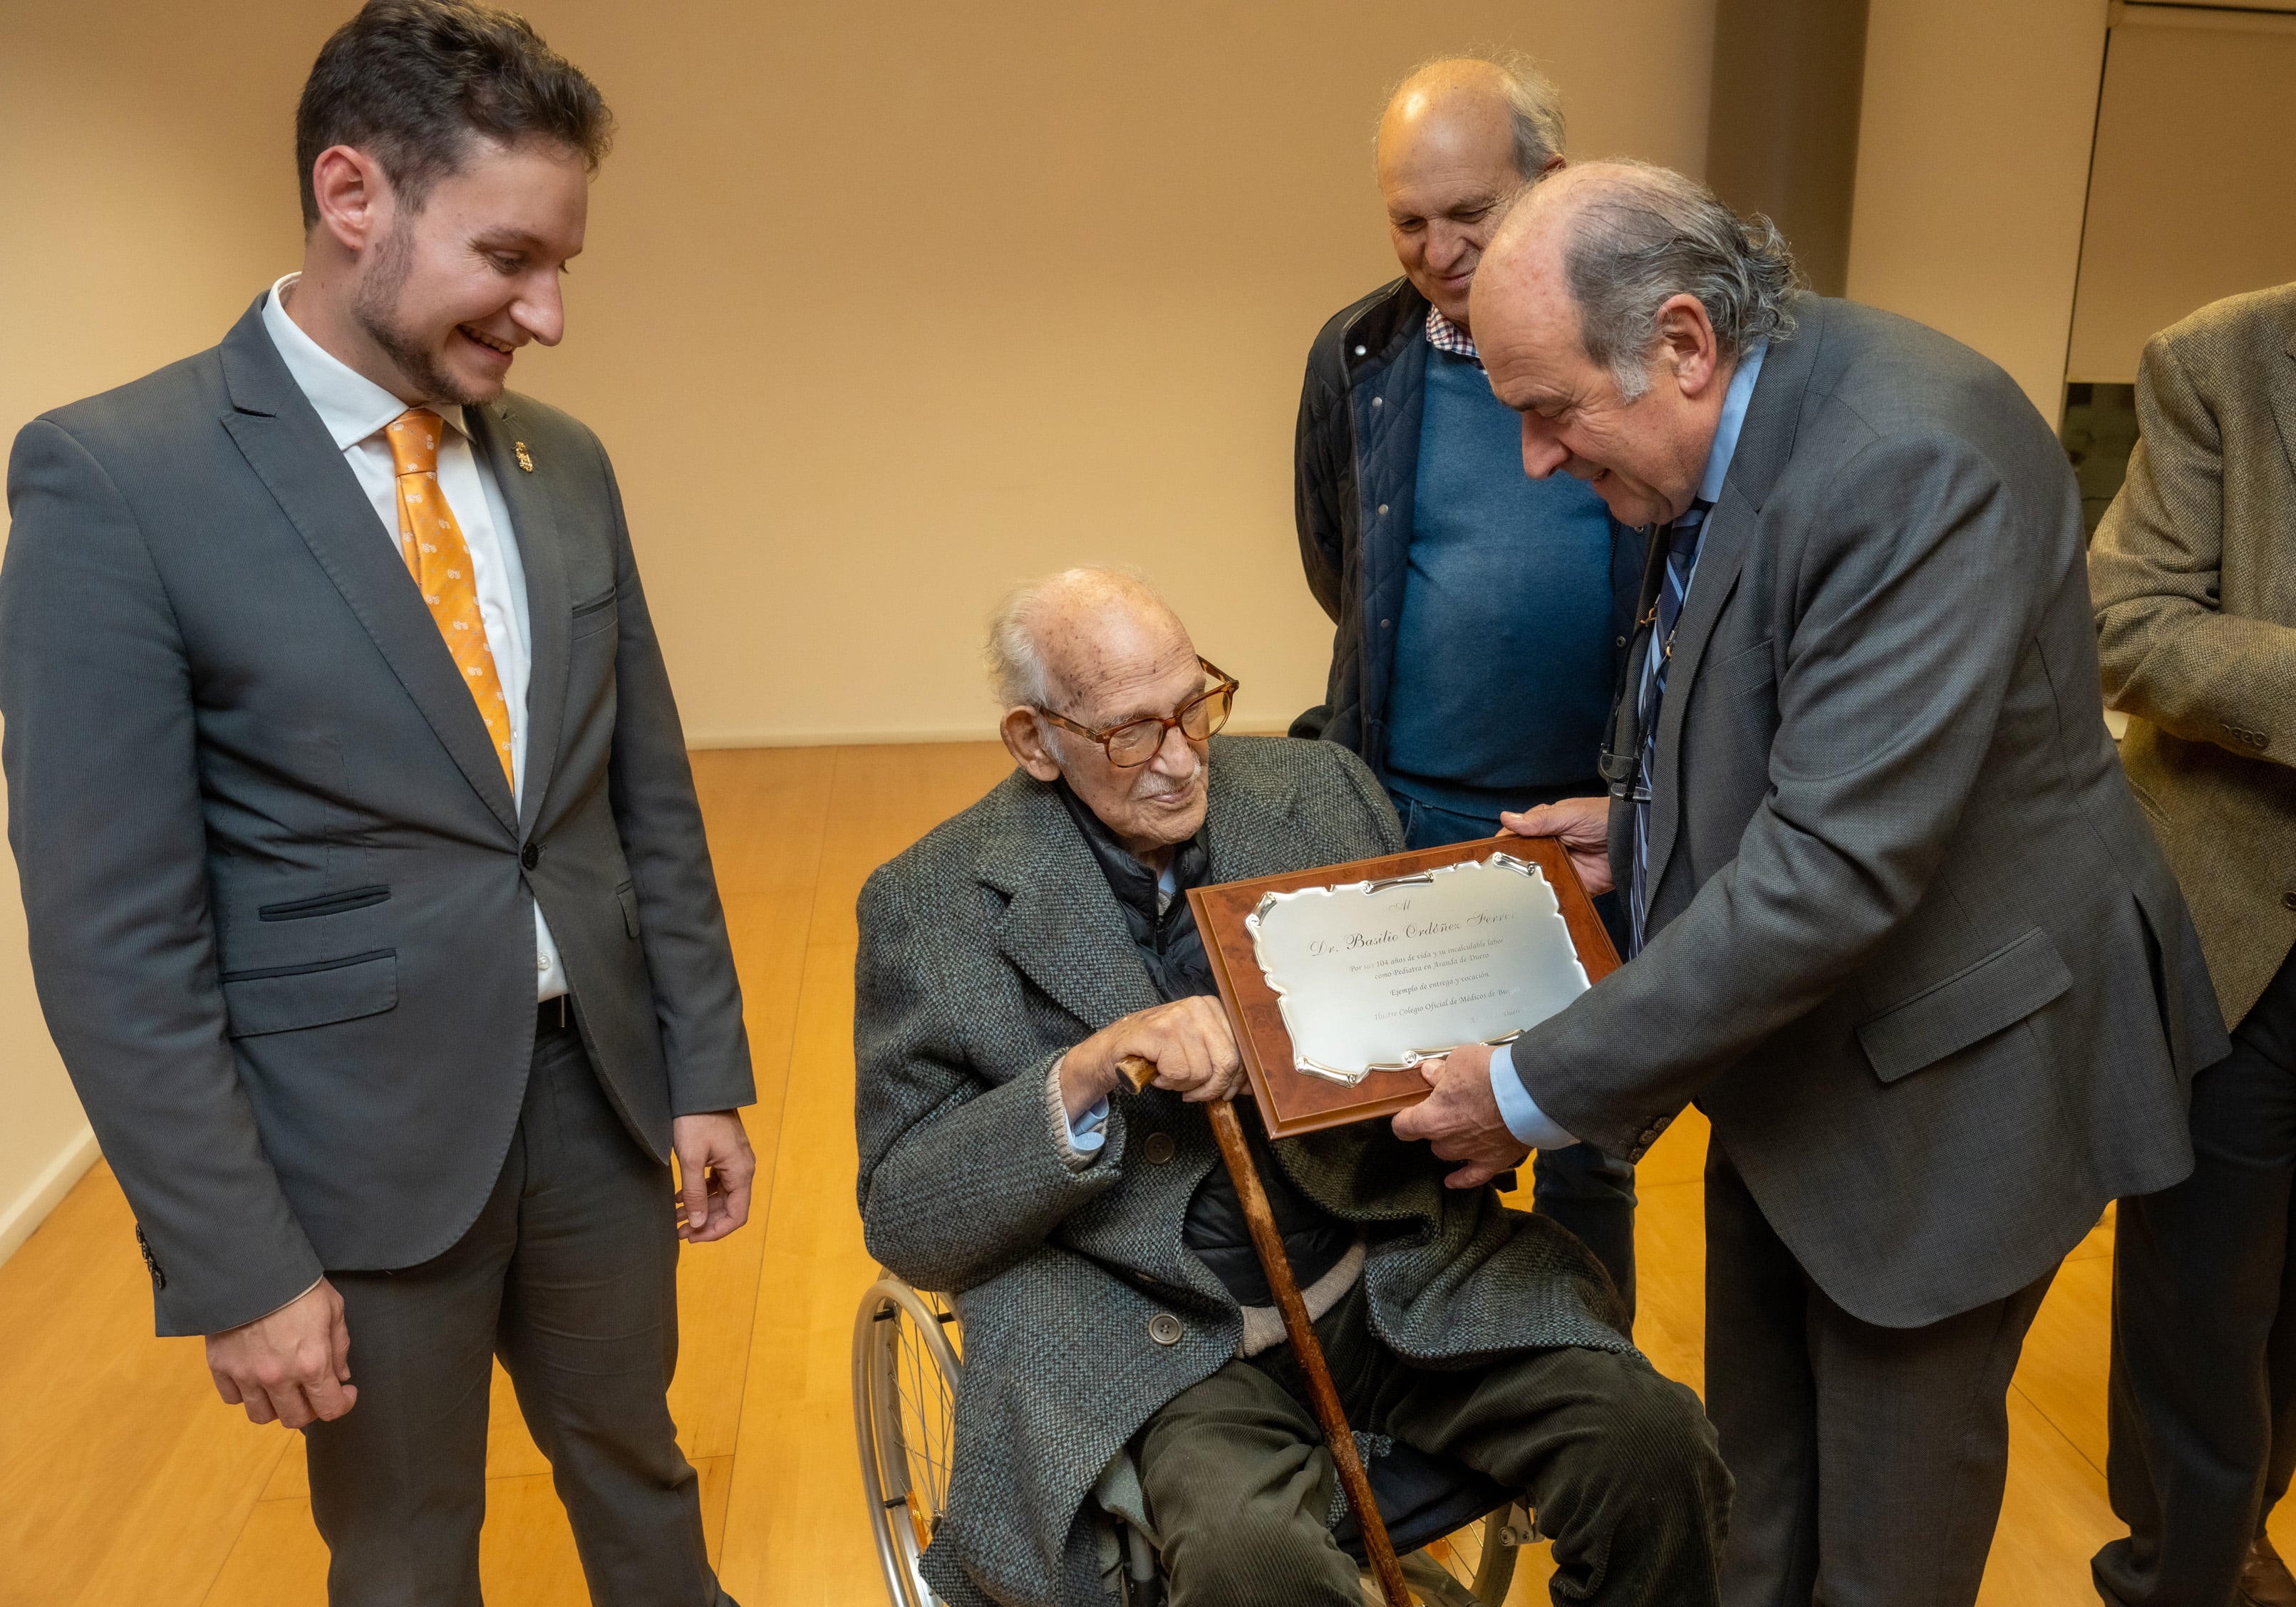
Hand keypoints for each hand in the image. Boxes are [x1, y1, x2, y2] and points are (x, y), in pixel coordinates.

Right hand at [205, 1278, 355, 1428]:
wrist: (250, 1268)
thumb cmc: (298, 1285)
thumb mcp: (333, 1309)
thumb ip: (339, 1347)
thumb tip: (341, 1376)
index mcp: (311, 1364)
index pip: (329, 1408)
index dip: (342, 1404)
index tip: (345, 1392)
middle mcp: (278, 1378)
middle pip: (295, 1419)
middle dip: (310, 1409)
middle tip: (313, 1390)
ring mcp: (246, 1375)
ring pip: (261, 1415)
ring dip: (276, 1407)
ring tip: (283, 1389)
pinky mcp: (220, 1367)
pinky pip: (232, 1398)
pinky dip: (245, 1393)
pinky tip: (254, 1377)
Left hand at [672, 1110, 754, 1242]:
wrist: (700, 1089)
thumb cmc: (695, 1121)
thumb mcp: (691, 1158)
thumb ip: (694, 1193)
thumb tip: (698, 1223)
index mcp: (741, 1172)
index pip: (737, 1215)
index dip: (716, 1231)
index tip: (692, 1237)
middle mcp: (743, 1169)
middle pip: (729, 1208)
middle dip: (705, 1222)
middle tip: (679, 1231)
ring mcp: (735, 1161)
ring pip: (721, 1196)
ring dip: (701, 1208)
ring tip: (676, 1218)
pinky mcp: (724, 1154)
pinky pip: (716, 1182)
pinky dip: (700, 1193)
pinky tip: (680, 1198)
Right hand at [1064, 995, 1244, 1115]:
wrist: (1116, 1047)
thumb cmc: (1158, 1051)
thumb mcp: (1197, 1050)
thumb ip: (1223, 1062)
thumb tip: (1251, 1087)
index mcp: (1213, 1008)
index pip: (1241, 1051)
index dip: (1235, 1079)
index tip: (1226, 1092)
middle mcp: (1199, 1007)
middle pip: (1227, 1062)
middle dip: (1211, 1087)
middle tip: (1193, 1092)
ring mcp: (1179, 1017)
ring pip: (1202, 1071)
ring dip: (1184, 1084)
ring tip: (1169, 1074)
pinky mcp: (1160, 1032)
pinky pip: (1179, 1072)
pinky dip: (1167, 1082)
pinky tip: (1157, 1072)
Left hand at [1390, 1044, 1530, 1189]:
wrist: (1531, 1095)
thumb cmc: (1494, 1076)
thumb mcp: (1460, 1061)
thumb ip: (1441, 1071)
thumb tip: (1431, 1073)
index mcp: (1432, 1118)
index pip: (1404, 1126)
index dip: (1404, 1118)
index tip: (1407, 1112)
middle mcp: (1448, 1141)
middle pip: (1430, 1138)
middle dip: (1436, 1124)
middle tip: (1450, 1106)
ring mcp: (1470, 1154)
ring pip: (1449, 1153)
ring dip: (1452, 1142)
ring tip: (1462, 1126)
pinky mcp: (1493, 1161)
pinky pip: (1472, 1177)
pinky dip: (1461, 1179)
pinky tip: (1453, 1181)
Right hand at [1499, 795, 1613, 894]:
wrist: (1633, 840)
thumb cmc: (1603, 818)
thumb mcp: (1569, 814)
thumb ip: (1539, 820)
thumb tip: (1507, 818)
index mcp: (1544, 828)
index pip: (1515, 837)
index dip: (1503, 846)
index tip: (1491, 854)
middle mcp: (1548, 849)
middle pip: (1522, 862)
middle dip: (1512, 869)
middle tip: (1500, 877)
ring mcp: (1559, 868)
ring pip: (1535, 880)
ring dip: (1527, 885)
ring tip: (1515, 891)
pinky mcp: (1571, 886)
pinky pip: (1555, 894)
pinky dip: (1548, 898)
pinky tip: (1538, 900)